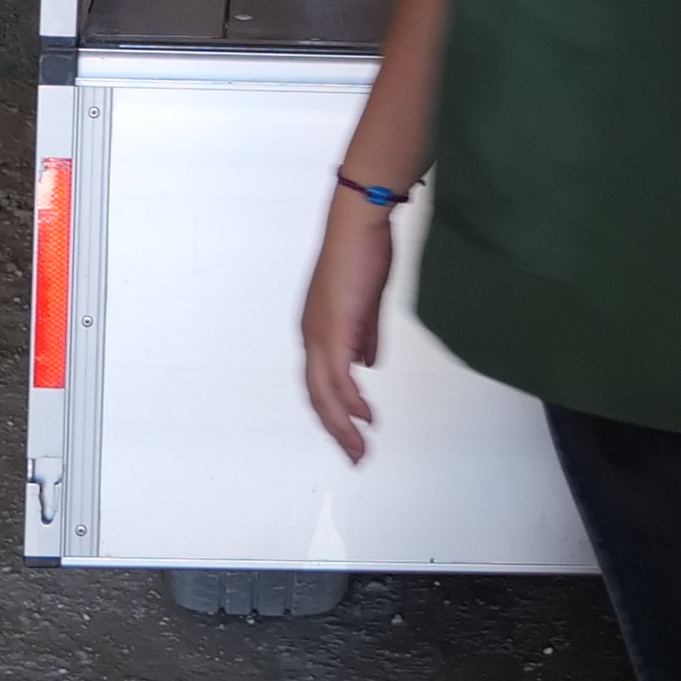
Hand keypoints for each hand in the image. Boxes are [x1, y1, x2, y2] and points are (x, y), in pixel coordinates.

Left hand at [299, 182, 400, 461]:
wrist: (358, 224)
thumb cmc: (361, 253)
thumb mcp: (366, 304)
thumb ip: (367, 336)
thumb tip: (369, 364)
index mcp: (317, 330)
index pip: (320, 381)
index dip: (335, 410)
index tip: (355, 431)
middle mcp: (311, 336)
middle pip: (316, 396)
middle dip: (336, 430)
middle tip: (355, 456)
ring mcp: (319, 334)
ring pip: (324, 393)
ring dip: (342, 426)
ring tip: (360, 450)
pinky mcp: (334, 329)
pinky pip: (338, 376)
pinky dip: (351, 401)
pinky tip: (365, 418)